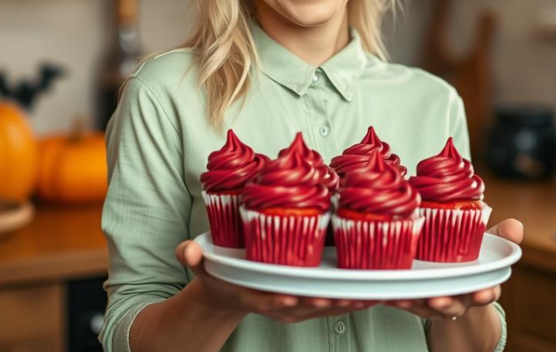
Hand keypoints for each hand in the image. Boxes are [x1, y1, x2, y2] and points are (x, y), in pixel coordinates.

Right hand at [176, 240, 377, 323]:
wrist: (229, 293)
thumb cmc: (220, 273)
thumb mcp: (202, 264)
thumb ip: (193, 256)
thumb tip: (185, 249)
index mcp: (252, 293)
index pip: (266, 298)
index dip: (278, 299)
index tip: (290, 296)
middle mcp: (276, 303)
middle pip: (302, 305)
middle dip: (324, 301)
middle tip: (345, 294)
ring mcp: (292, 306)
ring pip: (321, 306)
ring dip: (345, 303)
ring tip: (369, 294)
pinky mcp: (306, 303)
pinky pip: (330, 303)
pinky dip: (350, 300)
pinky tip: (371, 293)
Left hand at [384, 218, 523, 320]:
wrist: (458, 279)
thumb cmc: (474, 258)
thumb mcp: (490, 245)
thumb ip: (502, 235)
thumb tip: (516, 225)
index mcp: (481, 285)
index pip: (487, 292)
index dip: (485, 294)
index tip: (482, 293)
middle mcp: (461, 298)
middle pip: (456, 305)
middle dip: (447, 304)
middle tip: (438, 299)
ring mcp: (439, 303)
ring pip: (428, 307)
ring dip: (416, 303)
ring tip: (404, 297)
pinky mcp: (419, 303)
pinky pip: (407, 303)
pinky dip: (397, 299)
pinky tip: (386, 293)